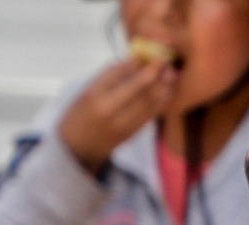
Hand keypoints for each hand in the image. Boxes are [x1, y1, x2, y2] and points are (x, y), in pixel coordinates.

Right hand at [57, 57, 175, 174]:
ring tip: (171, 74)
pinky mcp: (133, 133)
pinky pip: (151, 114)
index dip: (136, 63)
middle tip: (165, 62)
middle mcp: (109, 109)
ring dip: (163, 86)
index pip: (118, 73)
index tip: (148, 53)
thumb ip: (109, 77)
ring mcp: (123, 123)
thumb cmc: (80, 114)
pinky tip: (167, 91)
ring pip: (149, 102)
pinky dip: (161, 101)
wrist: (77, 147)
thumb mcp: (87, 91)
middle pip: (139, 88)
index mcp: (94, 94)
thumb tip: (133, 62)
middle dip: (155, 73)